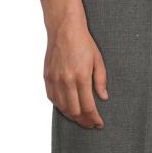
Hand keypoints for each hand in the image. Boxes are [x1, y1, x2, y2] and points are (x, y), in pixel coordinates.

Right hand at [44, 11, 107, 128]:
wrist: (64, 29)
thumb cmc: (83, 43)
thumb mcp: (98, 60)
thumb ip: (100, 81)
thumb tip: (103, 98)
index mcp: (81, 77)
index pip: (88, 107)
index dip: (94, 119)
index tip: (99, 123)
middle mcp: (66, 80)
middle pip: (75, 111)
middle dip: (84, 121)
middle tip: (91, 124)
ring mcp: (55, 79)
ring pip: (62, 107)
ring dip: (72, 116)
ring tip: (81, 118)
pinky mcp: (47, 77)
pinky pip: (53, 99)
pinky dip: (61, 107)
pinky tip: (68, 108)